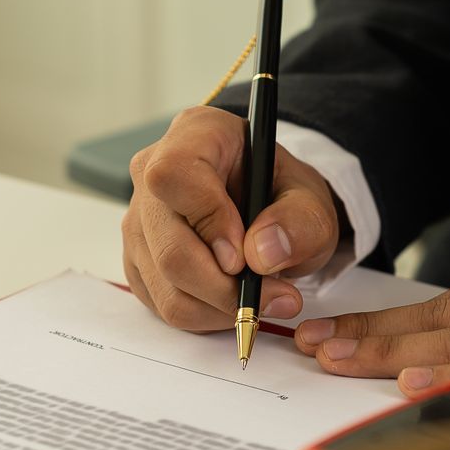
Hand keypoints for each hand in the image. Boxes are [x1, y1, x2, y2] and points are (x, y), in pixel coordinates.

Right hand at [122, 106, 341, 330]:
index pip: (175, 175)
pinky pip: (163, 304)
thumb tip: (262, 255)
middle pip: (169, 245)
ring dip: (219, 306)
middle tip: (272, 296)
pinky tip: (232, 298)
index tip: (244, 257)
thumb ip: (299, 222)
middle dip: (223, 286)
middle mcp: (152, 174)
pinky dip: (205, 314)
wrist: (267, 208)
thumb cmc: (281, 195)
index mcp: (195, 136)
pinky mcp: (138, 260)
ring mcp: (139, 220)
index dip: (208, 221)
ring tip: (261, 298)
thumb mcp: (311, 201)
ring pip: (165, 284)